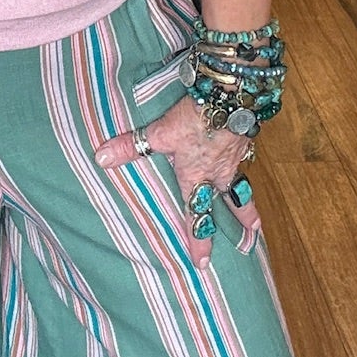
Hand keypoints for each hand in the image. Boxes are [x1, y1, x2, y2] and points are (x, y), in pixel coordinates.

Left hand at [95, 95, 258, 267]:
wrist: (230, 93)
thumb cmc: (195, 118)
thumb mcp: (159, 133)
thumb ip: (131, 147)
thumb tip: (101, 158)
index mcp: (197, 176)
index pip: (197, 215)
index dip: (198, 239)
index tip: (202, 262)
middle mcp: (219, 171)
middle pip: (232, 201)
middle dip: (241, 218)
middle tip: (251, 235)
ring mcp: (235, 153)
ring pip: (240, 179)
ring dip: (246, 192)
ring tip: (255, 204)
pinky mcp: (243, 134)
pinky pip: (243, 154)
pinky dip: (242, 159)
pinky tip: (240, 152)